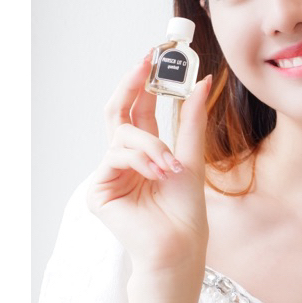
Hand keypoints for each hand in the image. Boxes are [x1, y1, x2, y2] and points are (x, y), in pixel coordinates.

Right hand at [86, 51, 211, 285]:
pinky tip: (158, 175)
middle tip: (144, 64)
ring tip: (171, 166)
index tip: (154, 58)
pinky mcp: (99, 191)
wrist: (180, 244)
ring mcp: (109, 174)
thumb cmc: (185, 208)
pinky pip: (116, 157)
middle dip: (130, 86)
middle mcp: (124, 160)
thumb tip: (203, 81)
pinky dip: (141, 161)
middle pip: (118, 113)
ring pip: (123, 136)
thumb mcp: (191, 155)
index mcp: (144, 152)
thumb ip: (191, 119)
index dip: (144, 83)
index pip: (139, 110)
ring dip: (151, 146)